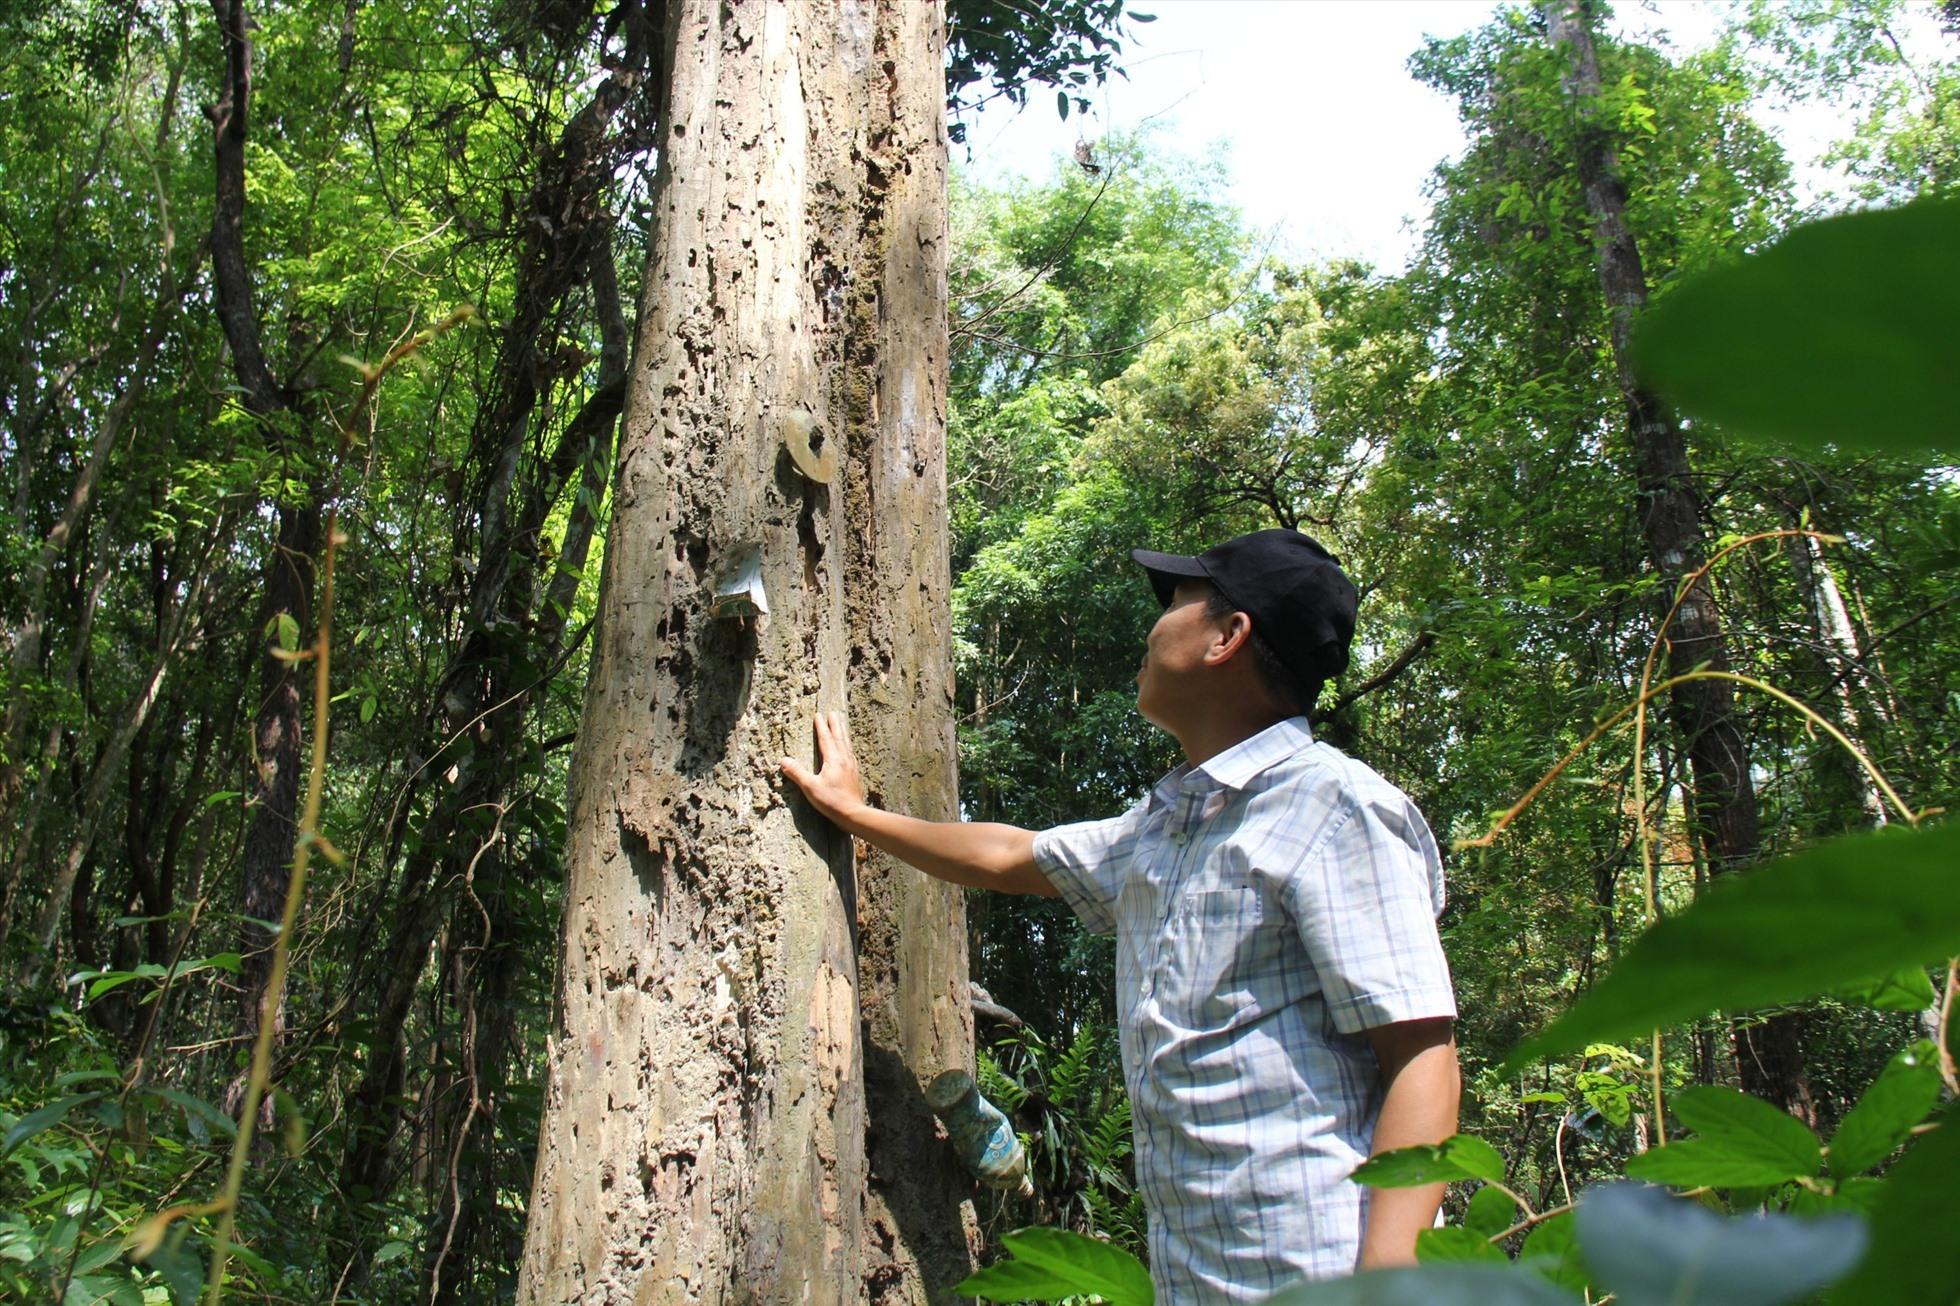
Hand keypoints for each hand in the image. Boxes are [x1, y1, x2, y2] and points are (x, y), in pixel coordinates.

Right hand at [780, 711, 867, 825]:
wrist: (852, 813)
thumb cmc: (831, 801)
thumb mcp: (810, 787)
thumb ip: (797, 773)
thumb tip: (783, 760)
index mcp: (833, 760)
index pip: (825, 739)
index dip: (821, 727)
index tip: (818, 715)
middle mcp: (843, 760)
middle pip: (839, 737)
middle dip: (835, 725)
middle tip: (833, 713)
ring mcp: (851, 766)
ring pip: (846, 744)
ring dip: (843, 733)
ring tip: (842, 724)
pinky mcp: (854, 774)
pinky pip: (851, 753)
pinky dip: (848, 746)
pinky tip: (848, 749)